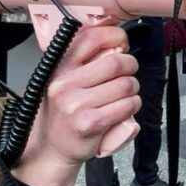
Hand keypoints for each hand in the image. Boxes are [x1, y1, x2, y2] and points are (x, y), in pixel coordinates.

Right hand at [13, 24, 140, 185]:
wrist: (52, 149)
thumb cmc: (63, 113)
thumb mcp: (65, 81)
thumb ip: (85, 61)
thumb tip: (114, 37)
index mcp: (60, 68)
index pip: (92, 38)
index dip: (115, 36)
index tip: (123, 43)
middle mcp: (65, 83)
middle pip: (116, 62)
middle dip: (131, 66)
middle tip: (128, 73)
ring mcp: (76, 104)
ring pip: (126, 85)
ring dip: (133, 91)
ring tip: (124, 96)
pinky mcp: (90, 123)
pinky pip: (126, 106)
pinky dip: (132, 107)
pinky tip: (123, 110)